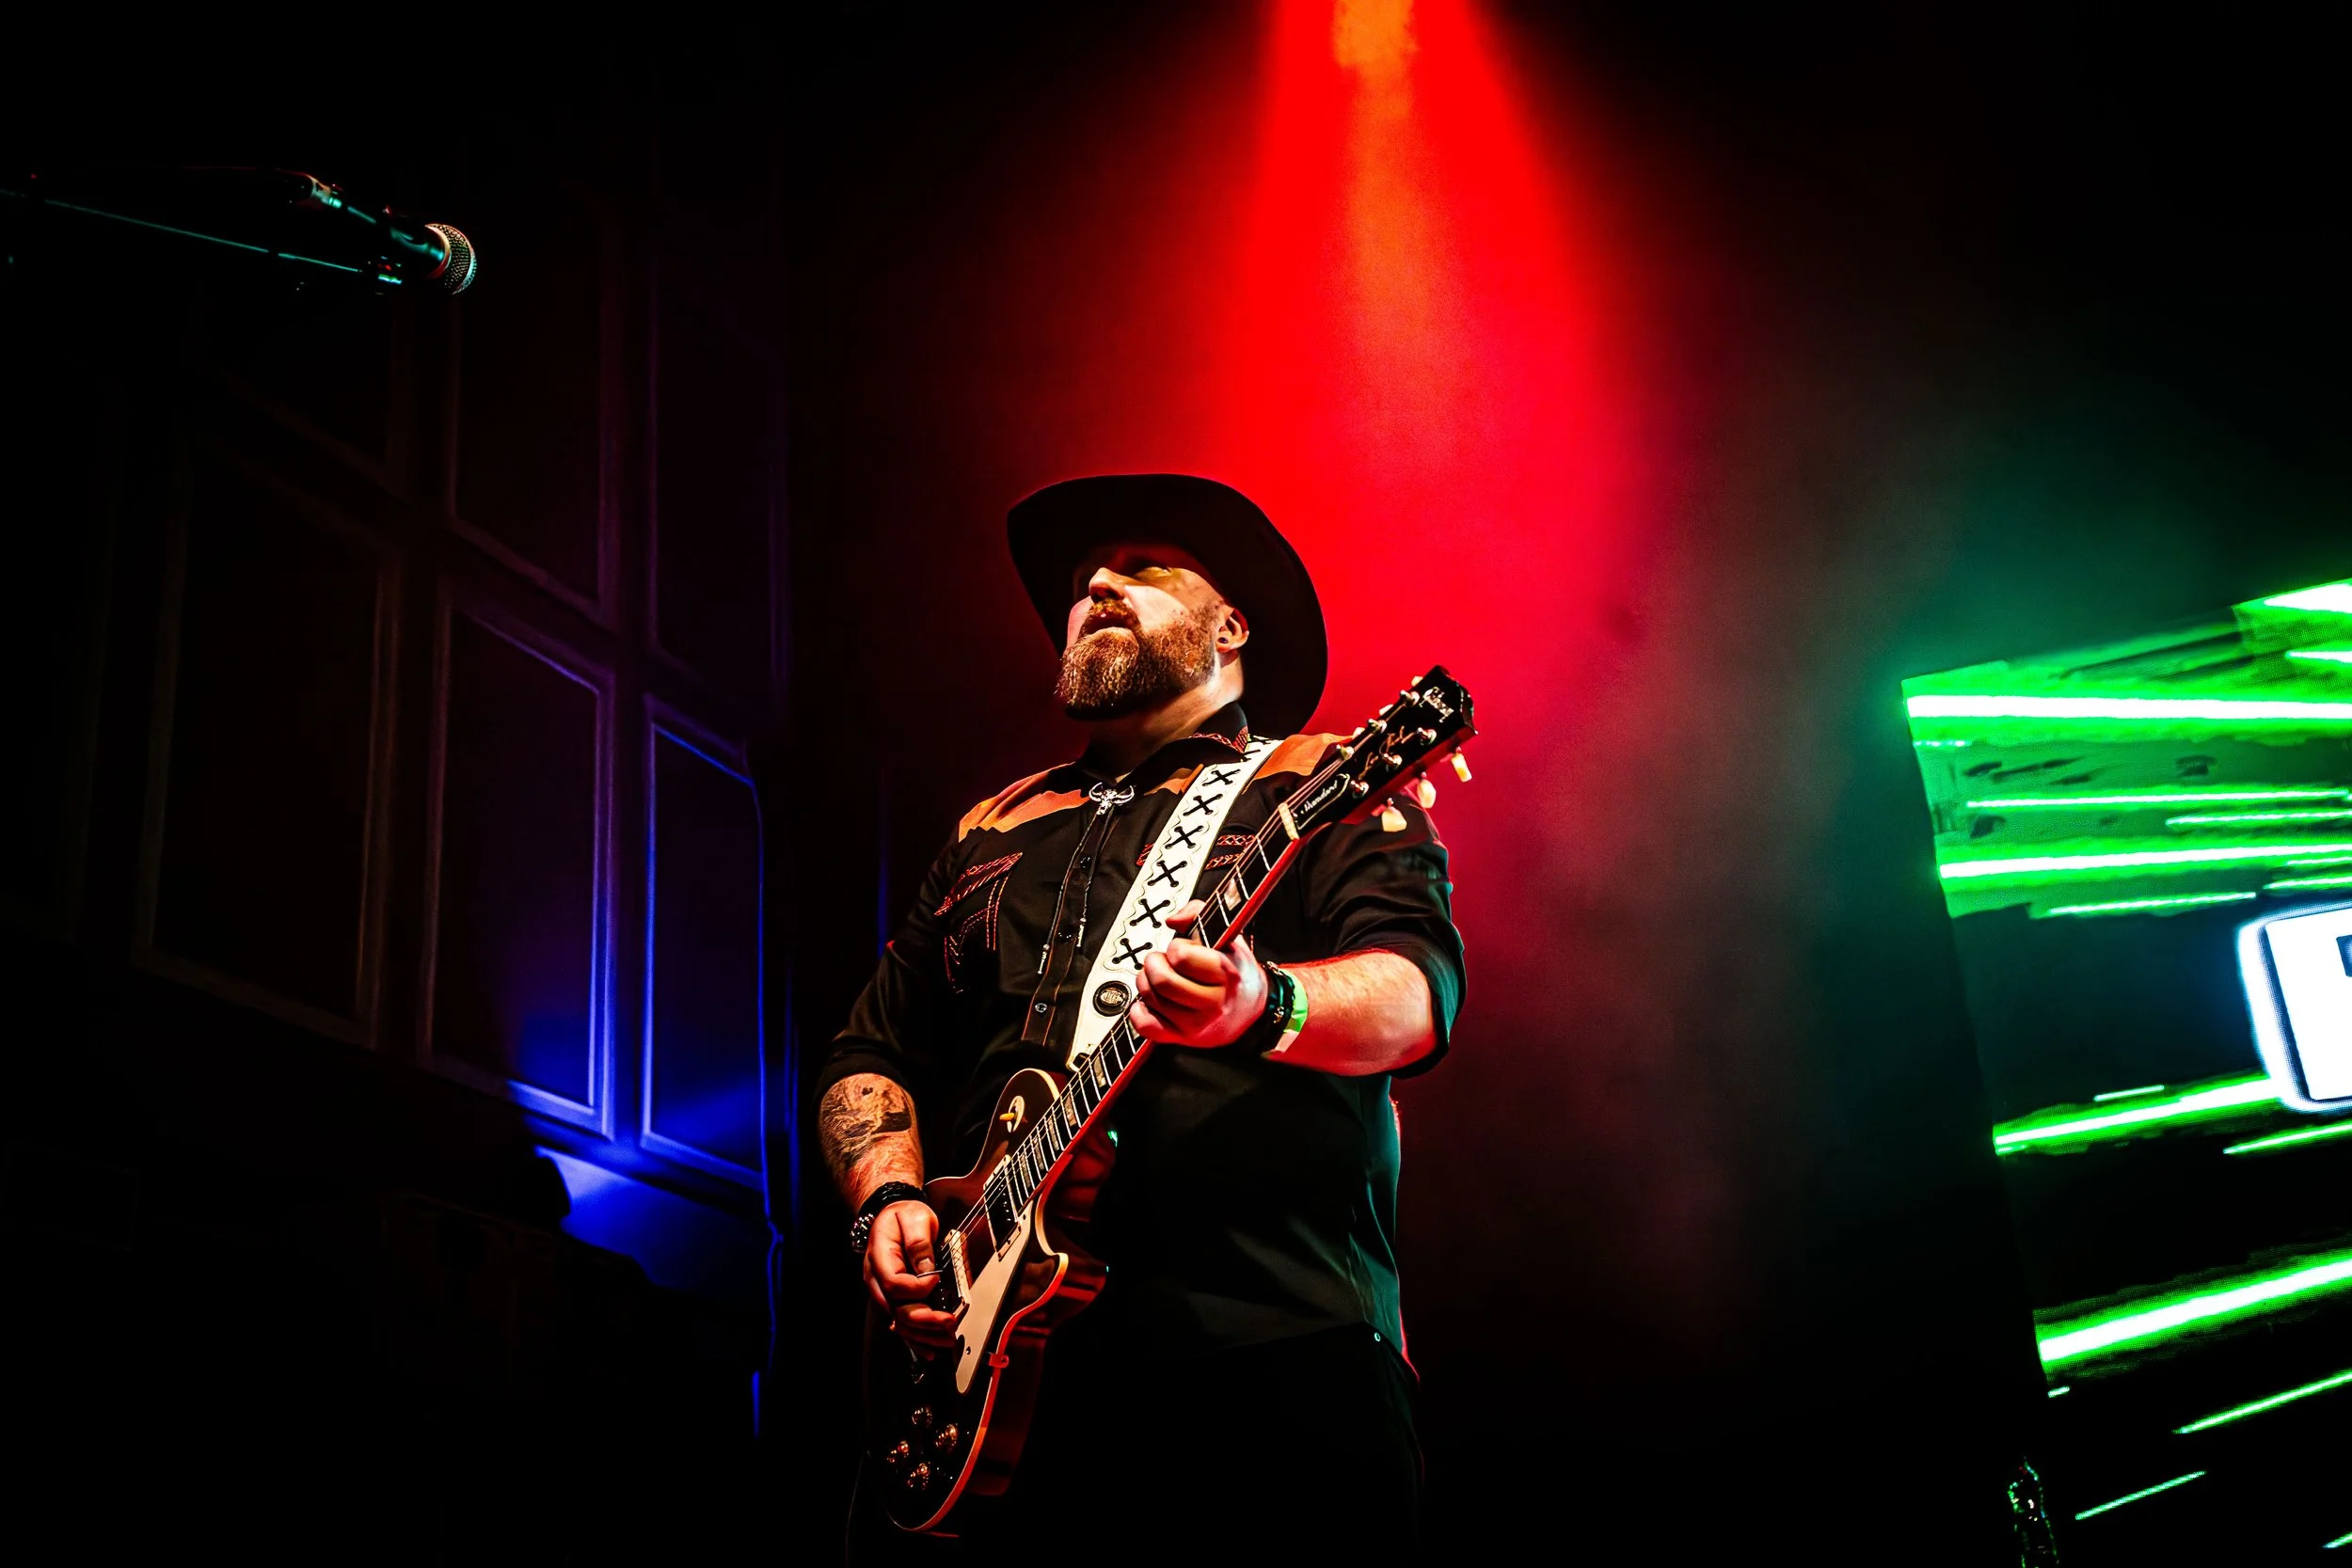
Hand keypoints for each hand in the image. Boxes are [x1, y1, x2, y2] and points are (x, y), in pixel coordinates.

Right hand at [864, 1199, 956, 1352]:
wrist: (891, 1214)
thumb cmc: (903, 1215)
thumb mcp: (914, 1218)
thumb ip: (919, 1242)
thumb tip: (927, 1269)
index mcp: (879, 1258)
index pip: (895, 1283)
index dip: (916, 1288)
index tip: (936, 1280)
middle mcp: (876, 1280)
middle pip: (896, 1310)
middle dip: (925, 1320)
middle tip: (949, 1322)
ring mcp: (882, 1292)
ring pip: (898, 1322)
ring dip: (923, 1335)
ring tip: (946, 1340)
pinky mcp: (892, 1299)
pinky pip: (900, 1324)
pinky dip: (915, 1339)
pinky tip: (929, 1351)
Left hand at [1128, 900, 1267, 1048]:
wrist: (1250, 1009)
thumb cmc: (1235, 971)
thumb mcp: (1227, 936)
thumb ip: (1199, 914)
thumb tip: (1173, 920)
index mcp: (1227, 975)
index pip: (1181, 957)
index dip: (1176, 948)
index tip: (1182, 949)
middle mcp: (1214, 1003)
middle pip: (1163, 981)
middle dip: (1154, 964)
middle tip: (1161, 961)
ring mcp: (1197, 1024)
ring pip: (1151, 999)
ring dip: (1146, 982)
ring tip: (1159, 977)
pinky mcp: (1181, 1038)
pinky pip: (1145, 1026)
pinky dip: (1139, 1010)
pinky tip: (1150, 1001)